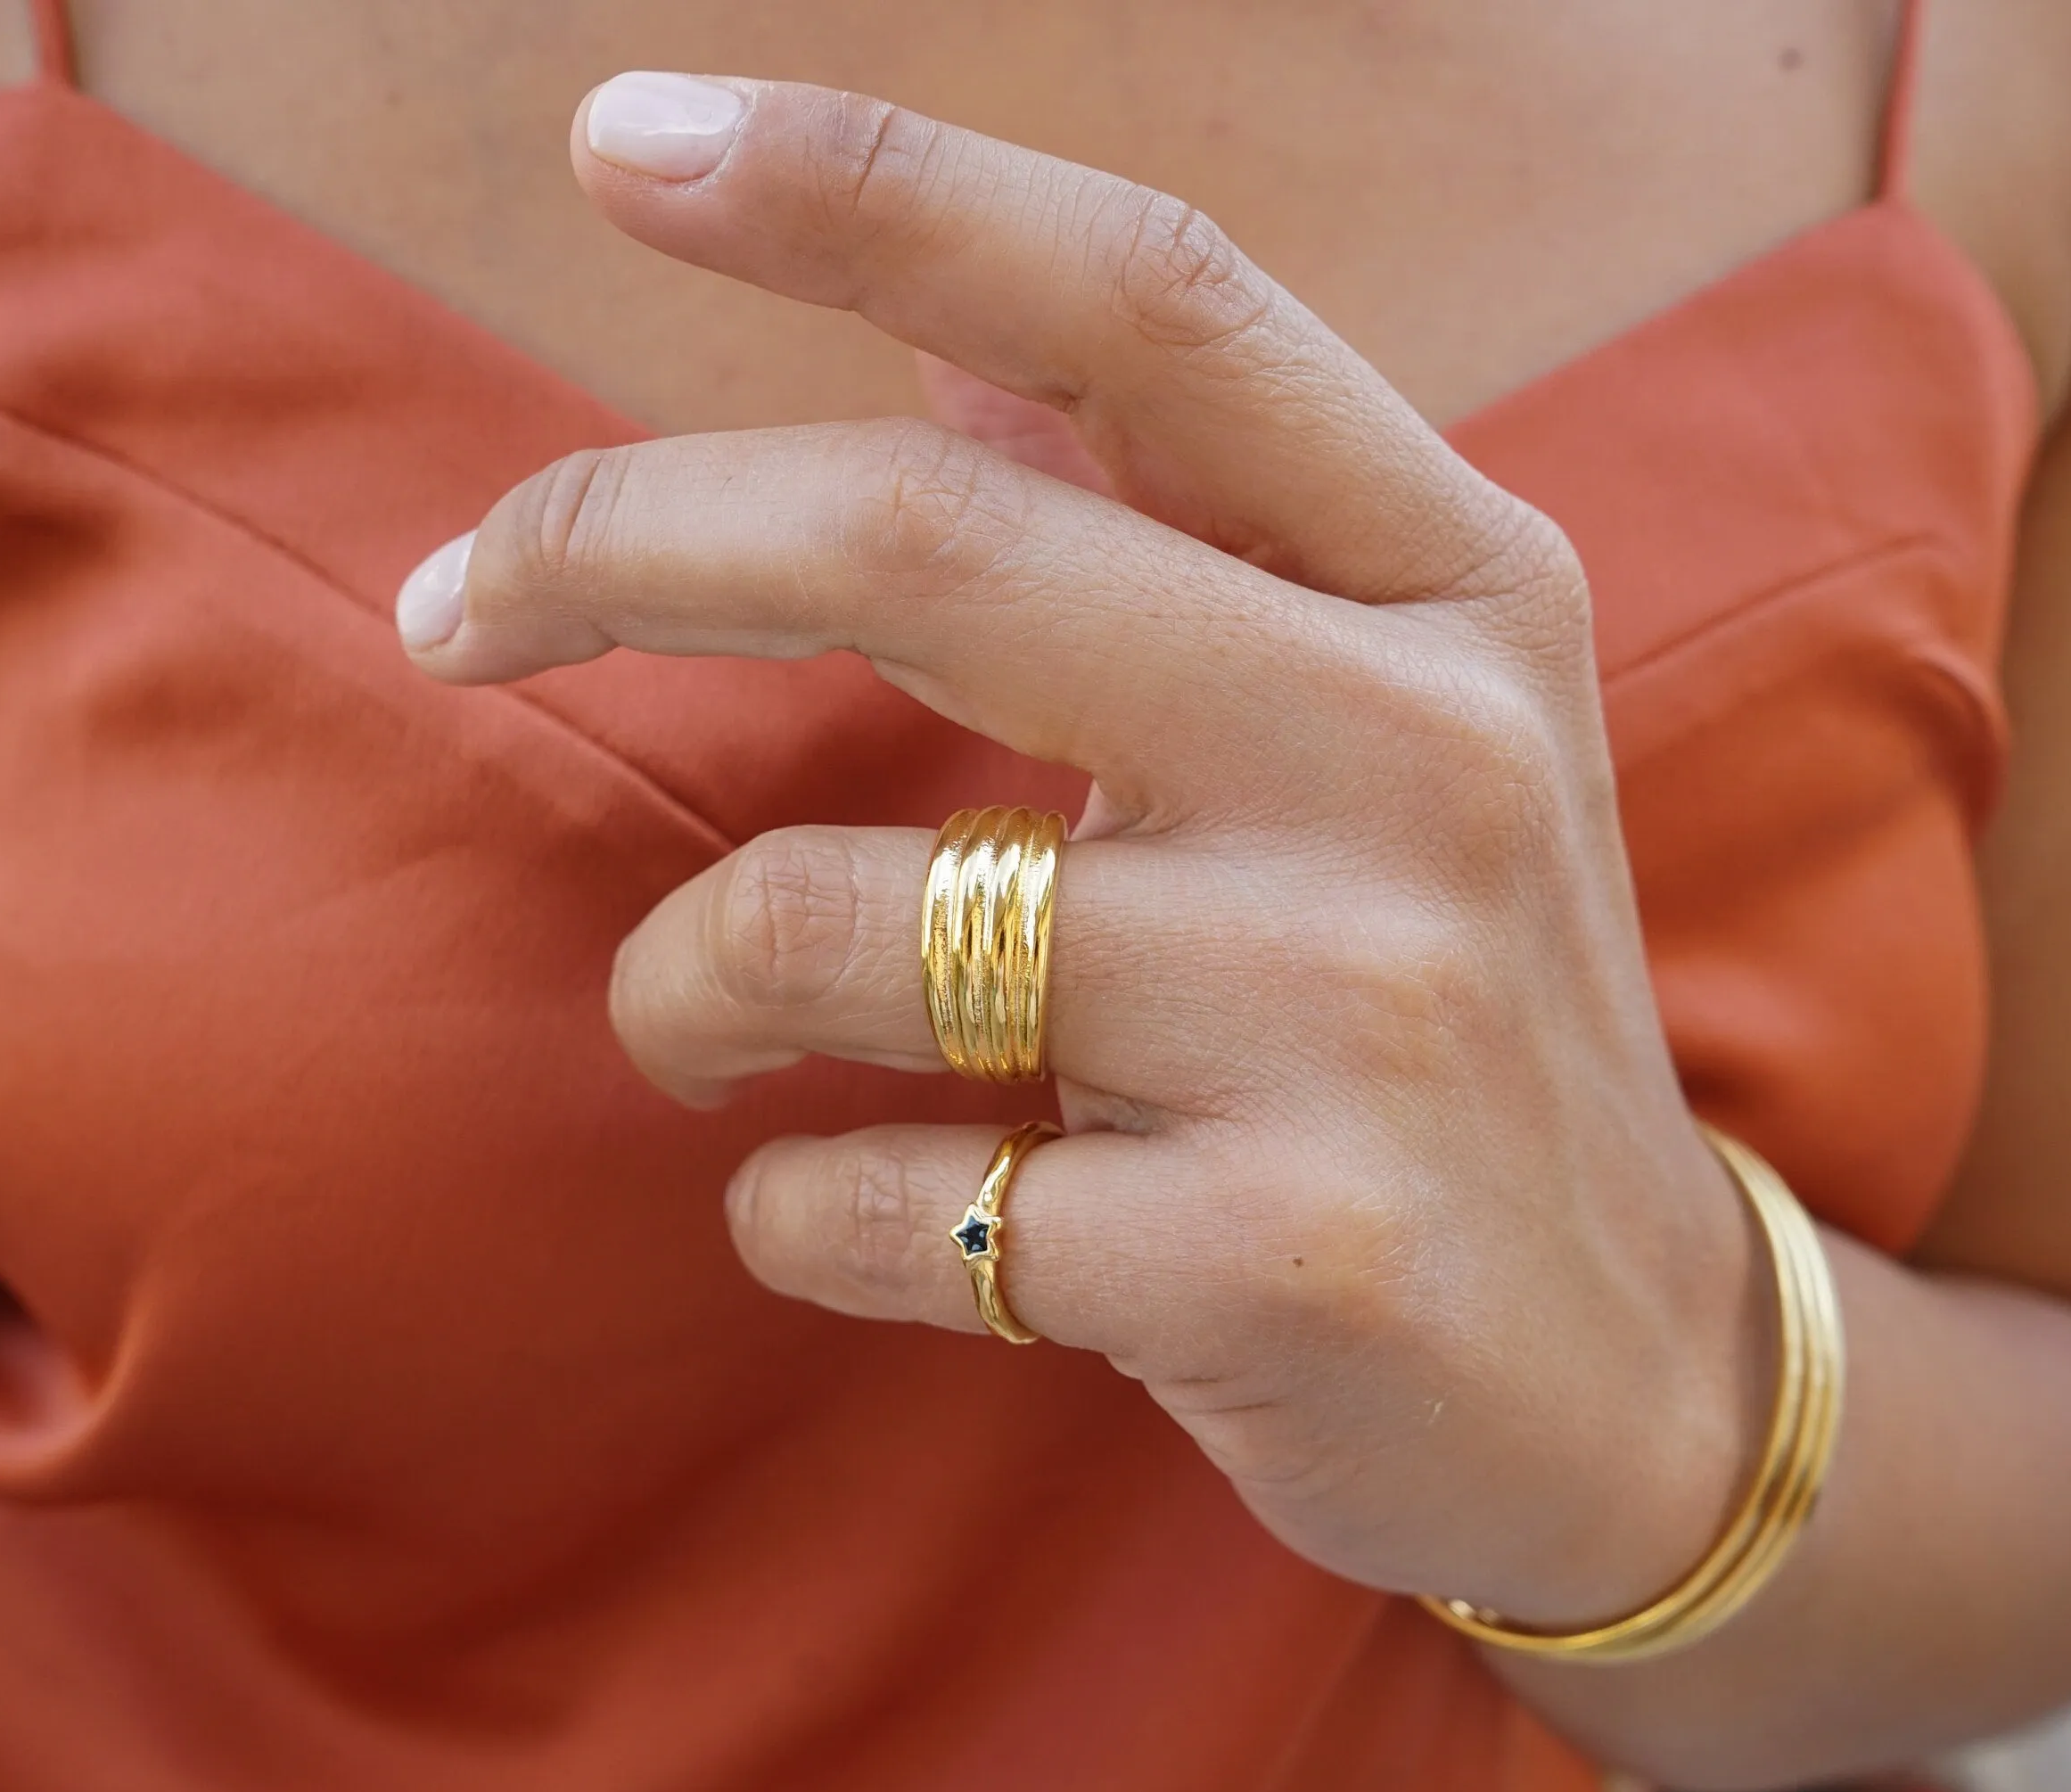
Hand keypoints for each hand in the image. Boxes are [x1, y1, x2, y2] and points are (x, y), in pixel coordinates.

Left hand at [398, 75, 1765, 1630]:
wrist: (1626, 1373)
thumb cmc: (1436, 1010)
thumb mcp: (1386, 724)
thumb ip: (1176, 519)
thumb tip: (938, 312)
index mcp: (1447, 585)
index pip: (1150, 301)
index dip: (873, 184)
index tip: (618, 138)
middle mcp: (1425, 759)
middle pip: (926, 542)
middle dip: (613, 543)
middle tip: (444, 610)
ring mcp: (1362, 1018)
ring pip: (832, 920)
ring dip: (674, 980)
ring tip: (690, 1026)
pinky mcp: (1285, 1262)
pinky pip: (871, 1203)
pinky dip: (781, 1211)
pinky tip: (843, 1214)